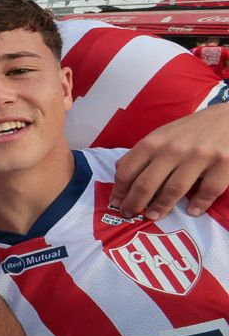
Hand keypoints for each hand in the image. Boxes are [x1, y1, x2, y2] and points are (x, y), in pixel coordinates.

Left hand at [113, 106, 228, 218]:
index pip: (128, 170)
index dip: (119, 191)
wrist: (228, 118)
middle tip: (129, 214)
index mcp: (154, 142)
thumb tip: (120, 173)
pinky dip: (199, 204)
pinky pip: (208, 190)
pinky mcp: (223, 163)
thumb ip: (143, 153)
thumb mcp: (162, 135)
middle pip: (147, 183)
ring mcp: (199, 156)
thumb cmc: (190, 130)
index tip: (116, 204)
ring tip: (153, 217)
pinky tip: (193, 211)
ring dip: (161, 207)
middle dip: (134, 203)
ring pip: (174, 189)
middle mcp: (173, 149)